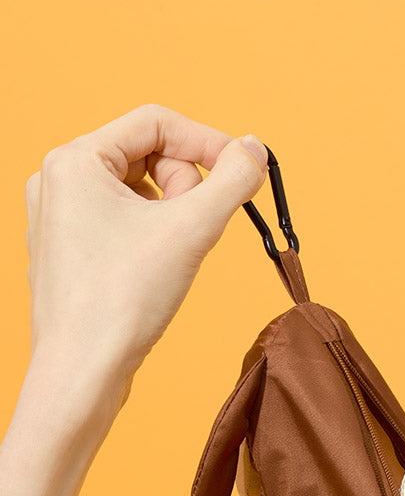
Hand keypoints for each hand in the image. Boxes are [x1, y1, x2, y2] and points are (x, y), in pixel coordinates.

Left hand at [24, 103, 267, 412]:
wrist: (83, 372)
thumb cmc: (121, 303)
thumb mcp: (191, 231)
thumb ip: (231, 181)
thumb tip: (255, 150)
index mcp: (74, 161)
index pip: (155, 122)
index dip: (208, 142)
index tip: (243, 172)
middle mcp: (58, 183)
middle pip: (147, 155)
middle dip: (185, 187)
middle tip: (198, 228)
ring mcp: (61, 220)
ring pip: (138, 193)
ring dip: (172, 215)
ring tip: (176, 256)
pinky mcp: (71, 253)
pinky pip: (124, 224)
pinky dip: (153, 239)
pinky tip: (157, 273)